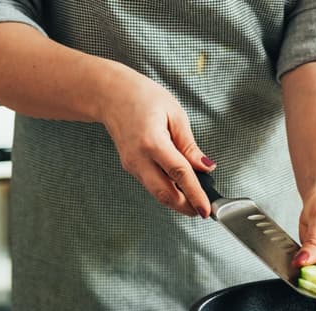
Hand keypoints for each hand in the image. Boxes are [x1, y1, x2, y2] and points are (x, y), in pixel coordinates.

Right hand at [98, 66, 214, 217]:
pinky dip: (168, 190)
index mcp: (152, 141)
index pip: (179, 174)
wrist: (109, 95)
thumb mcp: (175, 114)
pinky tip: (181, 188)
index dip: (195, 194)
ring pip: (157, 193)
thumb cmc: (142, 97)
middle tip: (203, 211)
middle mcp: (138, 158)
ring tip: (196, 201)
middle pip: (164, 193)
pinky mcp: (130, 167)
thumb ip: (189, 145)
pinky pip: (151, 184)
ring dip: (177, 201)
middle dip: (186, 207)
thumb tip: (206, 166)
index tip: (206, 208)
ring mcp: (131, 165)